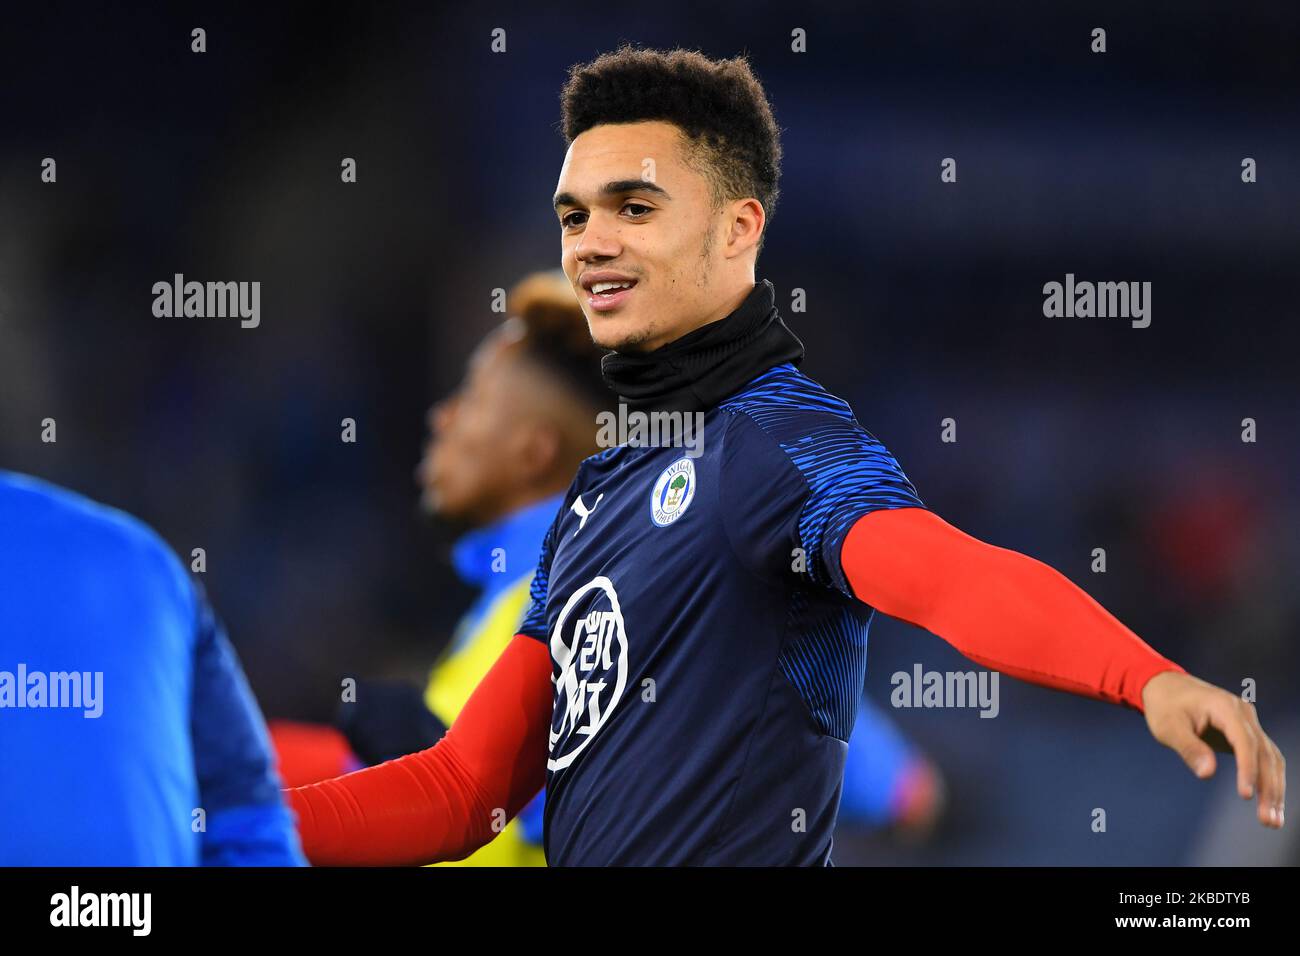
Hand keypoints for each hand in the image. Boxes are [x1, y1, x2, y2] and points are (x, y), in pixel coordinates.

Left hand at [1142, 670, 1285, 828]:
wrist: (1166, 686)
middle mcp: (1244, 713)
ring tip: (1272, 820)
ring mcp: (1248, 722)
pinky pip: (1264, 757)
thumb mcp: (1168, 726)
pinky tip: (1269, 803)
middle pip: (1264, 753)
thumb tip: (1208, 774)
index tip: (1245, 795)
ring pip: (1270, 758)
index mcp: (1224, 707)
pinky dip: (1268, 780)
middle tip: (1268, 821)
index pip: (1244, 741)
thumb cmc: (1164, 706)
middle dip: (1269, 788)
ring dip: (1274, 789)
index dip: (1248, 768)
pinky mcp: (1247, 733)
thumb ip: (1188, 748)